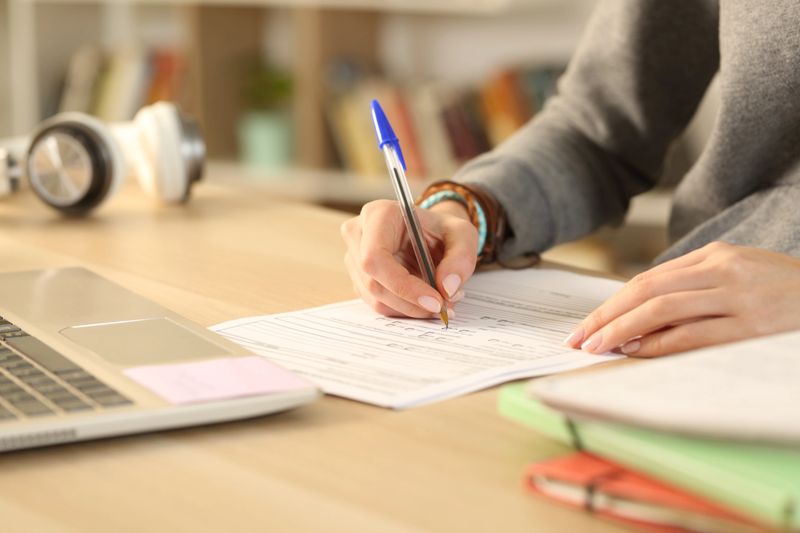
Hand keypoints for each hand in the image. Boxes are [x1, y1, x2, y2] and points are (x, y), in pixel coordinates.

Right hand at [340, 199, 478, 317]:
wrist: (430, 233)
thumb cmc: (441, 229)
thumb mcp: (463, 235)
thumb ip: (461, 258)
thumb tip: (447, 288)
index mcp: (379, 214)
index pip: (376, 257)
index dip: (403, 285)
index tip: (435, 301)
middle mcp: (358, 234)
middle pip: (374, 283)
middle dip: (412, 302)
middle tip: (445, 306)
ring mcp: (354, 258)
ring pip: (376, 299)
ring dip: (411, 309)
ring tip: (441, 301)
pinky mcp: (359, 278)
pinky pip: (379, 304)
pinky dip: (405, 309)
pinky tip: (425, 301)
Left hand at [565, 241, 799, 356]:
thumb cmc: (786, 295)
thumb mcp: (740, 277)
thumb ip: (694, 289)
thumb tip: (640, 322)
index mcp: (715, 256)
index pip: (647, 280)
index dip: (611, 304)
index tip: (585, 325)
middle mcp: (723, 270)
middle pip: (647, 291)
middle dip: (606, 316)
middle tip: (579, 339)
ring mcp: (738, 296)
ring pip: (663, 309)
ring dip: (623, 330)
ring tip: (597, 347)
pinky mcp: (753, 325)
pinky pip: (694, 333)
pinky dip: (660, 343)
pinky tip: (636, 352)